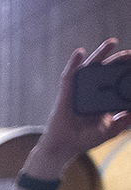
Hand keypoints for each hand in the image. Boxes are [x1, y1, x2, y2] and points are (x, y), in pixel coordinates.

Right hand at [24, 40, 127, 180]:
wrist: (64, 146)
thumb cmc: (84, 139)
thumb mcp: (110, 131)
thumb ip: (122, 123)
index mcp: (103, 99)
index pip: (118, 81)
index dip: (127, 72)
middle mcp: (91, 91)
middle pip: (106, 69)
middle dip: (119, 59)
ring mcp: (78, 90)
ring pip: (90, 67)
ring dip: (100, 53)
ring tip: (112, 42)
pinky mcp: (66, 92)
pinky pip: (69, 74)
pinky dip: (73, 62)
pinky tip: (80, 52)